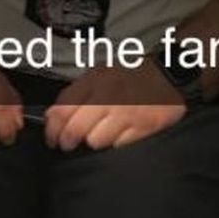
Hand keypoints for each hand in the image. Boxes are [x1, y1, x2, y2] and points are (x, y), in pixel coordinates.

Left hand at [44, 61, 184, 151]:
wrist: (168, 71)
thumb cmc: (129, 74)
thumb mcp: (99, 74)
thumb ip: (75, 93)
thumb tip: (51, 116)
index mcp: (95, 80)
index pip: (63, 109)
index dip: (52, 128)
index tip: (51, 137)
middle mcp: (108, 96)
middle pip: (75, 129)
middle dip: (67, 141)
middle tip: (67, 144)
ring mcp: (127, 113)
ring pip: (95, 141)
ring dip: (93, 141)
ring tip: (97, 135)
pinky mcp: (143, 127)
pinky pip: (118, 145)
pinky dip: (114, 143)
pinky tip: (117, 135)